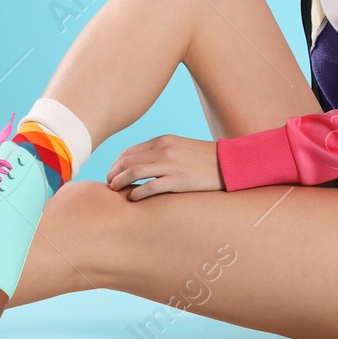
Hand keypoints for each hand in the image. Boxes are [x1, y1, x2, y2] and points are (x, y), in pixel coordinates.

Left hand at [106, 134, 224, 199]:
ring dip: (120, 181)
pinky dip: (137, 193)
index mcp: (163, 140)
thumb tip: (139, 164)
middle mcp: (164, 150)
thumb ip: (160, 152)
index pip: (129, 151)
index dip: (116, 163)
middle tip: (108, 183)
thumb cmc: (203, 158)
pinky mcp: (179, 180)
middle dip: (114, 172)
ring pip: (134, 172)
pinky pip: (150, 187)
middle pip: (128, 160)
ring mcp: (171, 165)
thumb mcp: (179, 147)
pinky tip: (132, 198)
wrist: (228, 163)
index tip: (112, 173)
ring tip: (115, 189)